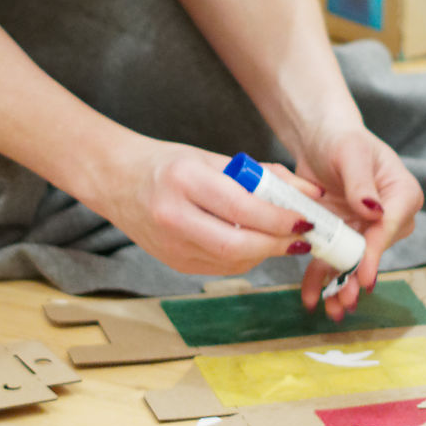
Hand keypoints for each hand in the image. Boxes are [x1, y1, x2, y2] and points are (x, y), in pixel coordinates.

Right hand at [103, 138, 313, 274]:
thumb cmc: (166, 164)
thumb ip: (261, 176)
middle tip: (303, 237)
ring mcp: (170, 246)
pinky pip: (221, 266)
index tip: (306, 218)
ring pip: (233, 261)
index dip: (279, 217)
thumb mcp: (211, 158)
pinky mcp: (173, 263)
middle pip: (237, 244)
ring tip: (284, 237)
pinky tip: (254, 243)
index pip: (241, 207)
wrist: (115, 181)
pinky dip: (245, 257)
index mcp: (183, 180)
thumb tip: (310, 193)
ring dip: (265, 252)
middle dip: (277, 244)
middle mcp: (173, 216)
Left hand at [295, 124, 423, 319]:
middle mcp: (389, 215)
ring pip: (353, 261)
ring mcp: (366, 227)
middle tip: (344, 301)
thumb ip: (361, 182)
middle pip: (373, 250)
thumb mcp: (351, 153)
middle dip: (356, 277)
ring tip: (330, 309)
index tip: (363, 277)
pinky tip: (311, 296)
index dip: (374, 253)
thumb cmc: (341, 138)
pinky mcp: (343, 233)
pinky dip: (322, 276)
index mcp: (401, 194)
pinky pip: (333, 257)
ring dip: (340, 286)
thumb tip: (374, 211)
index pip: (389, 227)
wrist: (320, 138)